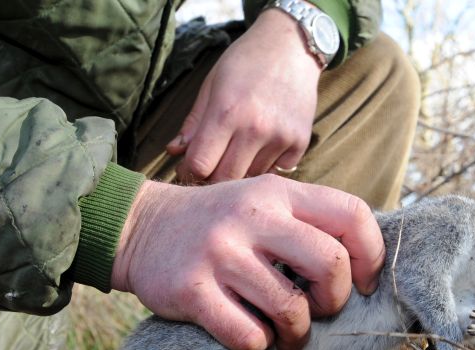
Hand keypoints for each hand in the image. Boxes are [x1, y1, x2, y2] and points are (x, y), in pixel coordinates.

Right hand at [111, 175, 384, 349]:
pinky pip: (247, 334)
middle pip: (329, 264)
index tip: (364, 284)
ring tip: (286, 336)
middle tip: (320, 311)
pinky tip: (250, 335)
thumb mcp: (261, 202)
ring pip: (290, 309)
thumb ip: (306, 223)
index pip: (352, 215)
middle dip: (335, 300)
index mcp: (278, 193)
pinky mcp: (191, 290)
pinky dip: (257, 344)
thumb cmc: (216, 224)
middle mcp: (251, 218)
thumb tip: (361, 269)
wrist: (139, 228)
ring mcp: (220, 253)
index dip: (371, 256)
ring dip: (296, 334)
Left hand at [166, 8, 321, 181]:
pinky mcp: (300, 142)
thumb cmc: (246, 62)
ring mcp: (280, 137)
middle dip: (211, 178)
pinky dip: (265, 164)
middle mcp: (255, 128)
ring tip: (237, 150)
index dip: (188, 171)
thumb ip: (194, 122)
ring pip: (250, 178)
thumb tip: (174, 152)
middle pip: (224, 179)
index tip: (188, 167)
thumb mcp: (212, 84)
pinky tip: (262, 145)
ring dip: (239, 171)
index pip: (199, 165)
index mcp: (226, 112)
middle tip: (209, 166)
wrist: (292, 46)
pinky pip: (276, 171)